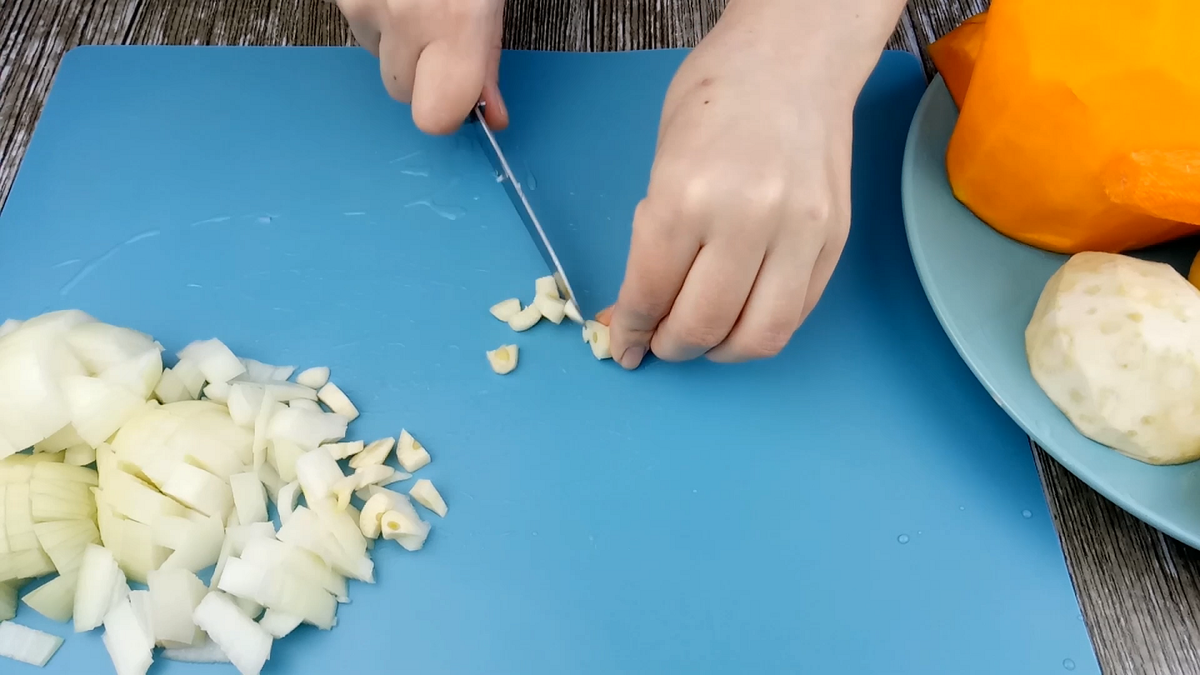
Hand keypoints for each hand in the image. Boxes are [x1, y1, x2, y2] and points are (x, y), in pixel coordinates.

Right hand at [335, 0, 507, 132]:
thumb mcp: (490, 4)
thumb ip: (487, 62)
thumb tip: (491, 116)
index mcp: (456, 22)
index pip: (435, 117)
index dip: (447, 112)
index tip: (459, 96)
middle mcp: (405, 17)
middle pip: (401, 92)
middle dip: (419, 75)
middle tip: (437, 34)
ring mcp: (365, 4)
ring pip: (376, 59)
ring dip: (394, 42)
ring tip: (415, 3)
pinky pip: (359, 29)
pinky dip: (376, 17)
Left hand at [606, 3, 867, 368]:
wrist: (794, 59)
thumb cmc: (716, 98)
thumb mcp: (660, 163)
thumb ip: (651, 240)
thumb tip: (638, 308)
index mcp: (687, 196)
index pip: (650, 292)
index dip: (630, 328)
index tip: (623, 342)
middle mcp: (747, 220)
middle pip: (703, 325)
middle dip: (670, 347)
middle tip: (659, 343)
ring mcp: (800, 232)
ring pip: (758, 335)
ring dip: (720, 352)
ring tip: (702, 340)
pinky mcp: (835, 240)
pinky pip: (798, 312)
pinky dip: (762, 329)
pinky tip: (740, 318)